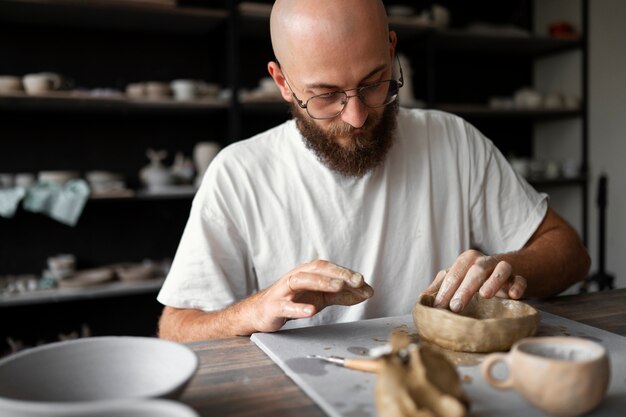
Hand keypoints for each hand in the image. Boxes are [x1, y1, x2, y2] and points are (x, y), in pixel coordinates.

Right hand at [246, 260, 373, 332]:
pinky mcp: (274, 306)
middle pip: (317, 269)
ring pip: (301, 280)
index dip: (345, 272)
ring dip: (321, 282)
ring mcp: (283, 291)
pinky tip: (310, 311)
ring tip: (337, 287)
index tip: (362, 281)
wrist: (262, 313)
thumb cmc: (294, 300)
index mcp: (307, 272)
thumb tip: (367, 291)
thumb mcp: (321, 296)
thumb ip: (343, 294)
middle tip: (356, 281)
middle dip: (338, 274)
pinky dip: (298, 308)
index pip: (328, 267)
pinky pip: (286, 306)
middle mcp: (295, 277)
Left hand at [422, 249, 526, 312]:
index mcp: (467, 260)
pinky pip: (520, 280)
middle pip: (475, 270)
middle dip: (464, 288)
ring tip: (485, 295)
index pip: (453, 274)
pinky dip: (518, 286)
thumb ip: (440, 286)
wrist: (504, 274)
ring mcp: (503, 268)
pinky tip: (513, 296)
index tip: (438, 307)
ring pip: (500, 269)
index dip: (445, 290)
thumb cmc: (473, 279)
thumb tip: (422, 297)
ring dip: (493, 281)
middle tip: (456, 307)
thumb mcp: (456, 280)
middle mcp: (485, 261)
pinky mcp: (519, 278)